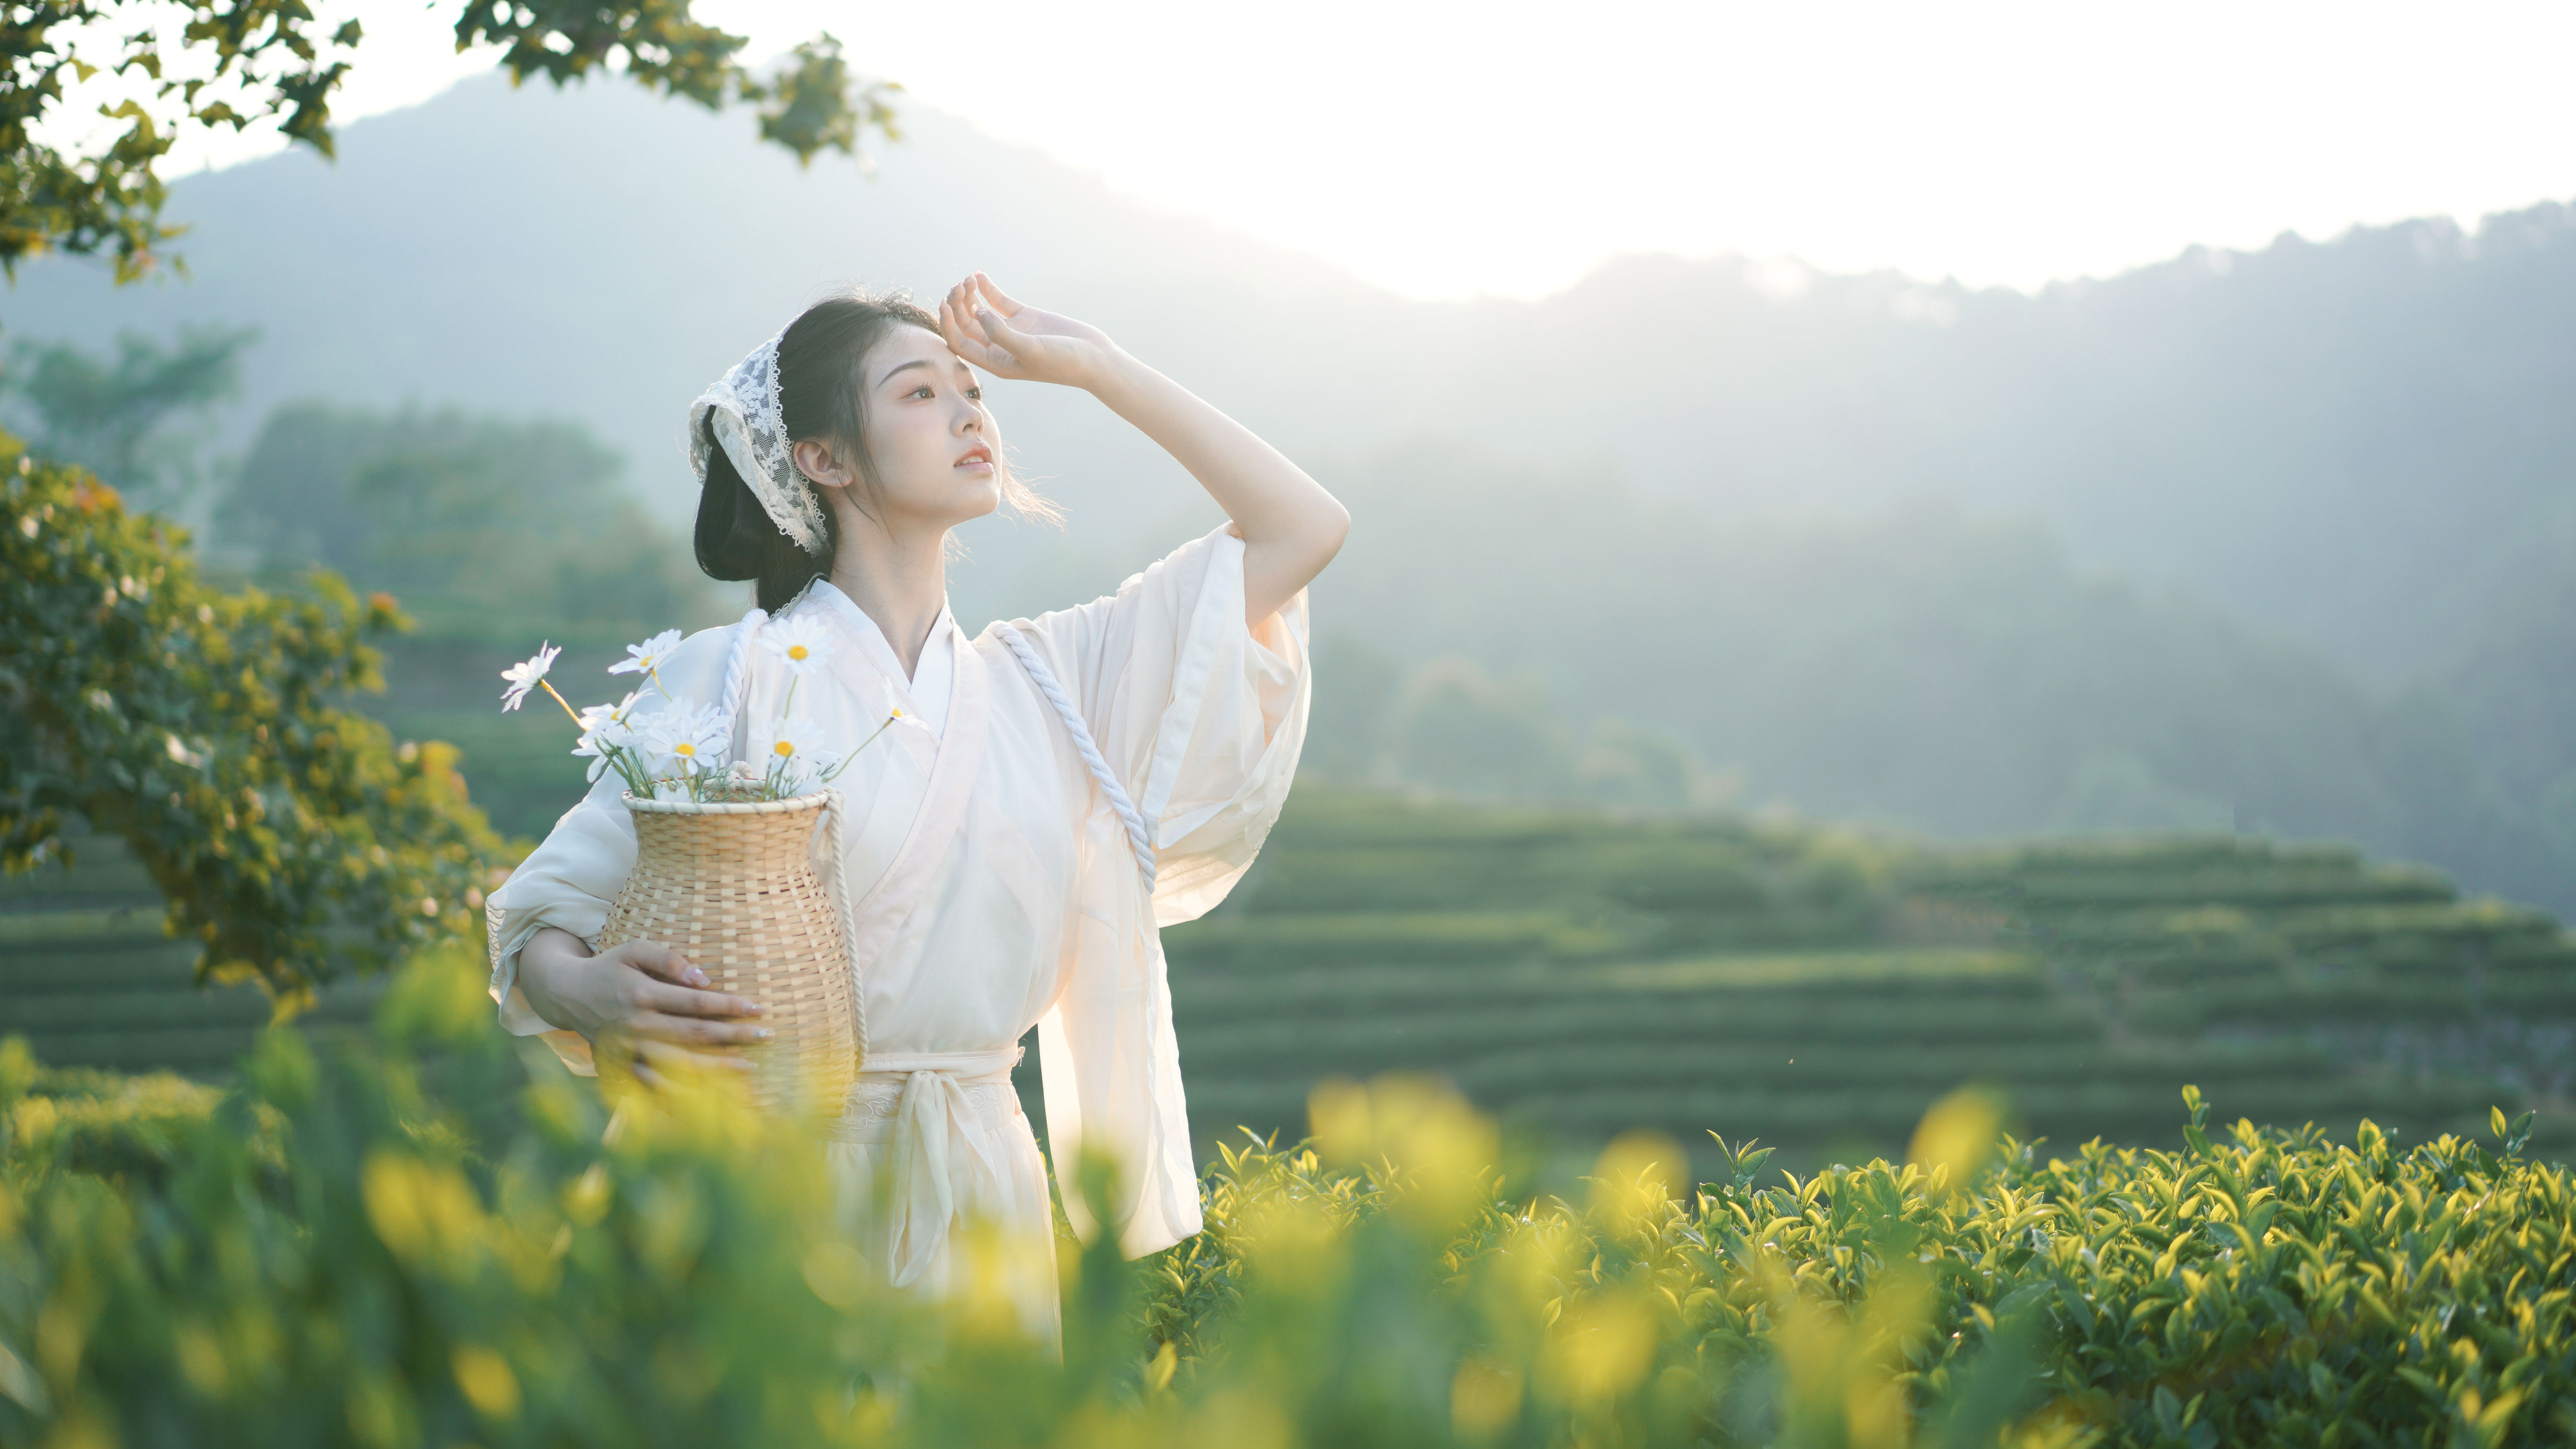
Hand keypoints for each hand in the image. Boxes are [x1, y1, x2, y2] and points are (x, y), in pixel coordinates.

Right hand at [516, 928, 766, 1088]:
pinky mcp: (621, 1069)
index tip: (758, 1007)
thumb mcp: (634, 949)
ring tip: (749, 1066)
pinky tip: (710, 1094)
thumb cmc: (610, 968)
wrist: (567, 994)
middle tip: (766, 1036)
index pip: (696, 1003)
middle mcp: (635, 1026)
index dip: (729, 1005)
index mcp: (641, 994)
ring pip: (679, 1065)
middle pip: (694, 1035)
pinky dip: (683, 1092)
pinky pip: (655, 1086)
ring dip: (717, 1068)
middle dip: (734, 1036)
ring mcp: (628, 1051)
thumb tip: (704, 979)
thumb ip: (668, 959)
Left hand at [938, 273, 1117, 388]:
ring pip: (979, 311)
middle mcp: (999, 347)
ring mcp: (1011, 330)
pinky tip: (979, 275)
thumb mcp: (1029, 351)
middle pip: (966, 325)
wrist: (1094, 357)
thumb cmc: (1063, 362)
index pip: (960, 343)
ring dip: (970, 295)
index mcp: (995, 362)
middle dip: (957, 305)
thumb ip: (1000, 333)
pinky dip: (988, 288)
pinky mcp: (1025, 317)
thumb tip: (978, 313)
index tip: (945, 302)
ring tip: (968, 279)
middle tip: (958, 286)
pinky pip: (999, 301)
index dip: (948, 323)